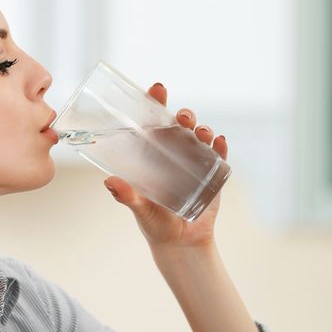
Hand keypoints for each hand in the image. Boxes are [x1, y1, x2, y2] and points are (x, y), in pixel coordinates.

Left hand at [103, 82, 228, 251]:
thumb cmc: (155, 223)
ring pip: (201, 137)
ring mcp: (196, 162)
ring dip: (203, 129)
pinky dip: (221, 147)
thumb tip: (110, 181)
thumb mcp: (140, 208)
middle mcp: (175, 153)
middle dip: (184, 115)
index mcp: (154, 154)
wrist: (181, 244)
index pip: (154, 122)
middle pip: (180, 125)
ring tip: (201, 132)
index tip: (158, 88)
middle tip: (183, 117)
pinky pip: (220, 156)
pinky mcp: (214, 175)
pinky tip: (220, 142)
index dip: (156, 103)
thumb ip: (127, 196)